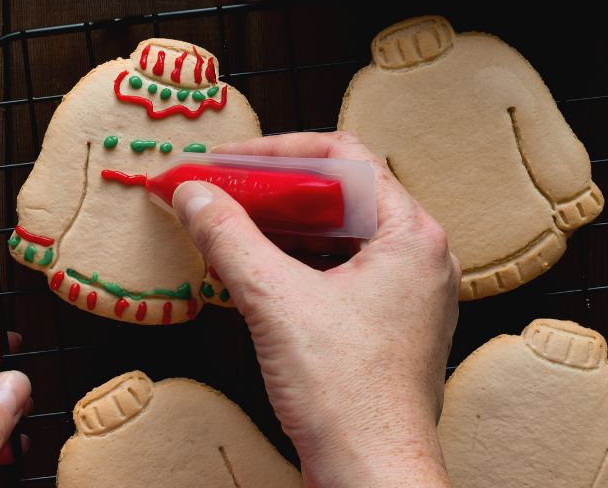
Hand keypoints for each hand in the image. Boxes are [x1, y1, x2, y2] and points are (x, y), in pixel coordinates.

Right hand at [172, 132, 458, 487]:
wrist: (373, 477)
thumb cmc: (346, 396)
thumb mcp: (273, 301)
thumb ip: (227, 235)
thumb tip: (190, 192)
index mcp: (410, 235)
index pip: (344, 157)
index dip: (277, 152)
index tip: (226, 161)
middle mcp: (418, 256)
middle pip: (338, 194)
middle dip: (270, 189)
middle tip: (216, 189)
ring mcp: (405, 293)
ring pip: (334, 234)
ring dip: (277, 226)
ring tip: (223, 226)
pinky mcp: (386, 324)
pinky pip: (335, 270)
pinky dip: (290, 262)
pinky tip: (247, 270)